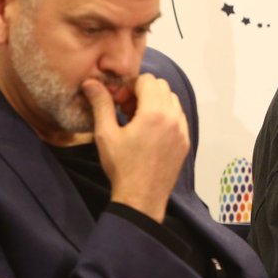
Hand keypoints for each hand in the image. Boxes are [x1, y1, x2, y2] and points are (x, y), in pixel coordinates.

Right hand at [83, 74, 189, 222]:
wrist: (141, 197)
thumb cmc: (122, 166)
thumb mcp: (106, 134)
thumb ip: (101, 104)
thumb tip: (91, 83)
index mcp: (155, 113)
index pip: (148, 80)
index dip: (130, 86)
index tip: (119, 101)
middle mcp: (174, 118)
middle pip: (162, 87)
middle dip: (143, 92)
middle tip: (126, 109)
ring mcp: (183, 130)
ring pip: (172, 101)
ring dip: (155, 103)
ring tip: (137, 121)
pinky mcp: (185, 141)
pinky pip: (178, 117)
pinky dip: (165, 116)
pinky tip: (149, 133)